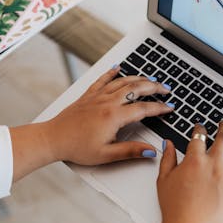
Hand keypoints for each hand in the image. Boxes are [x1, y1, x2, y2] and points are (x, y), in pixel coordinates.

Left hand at [10, 66, 174, 180]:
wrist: (53, 139)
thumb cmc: (76, 148)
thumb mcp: (106, 155)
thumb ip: (131, 151)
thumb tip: (151, 151)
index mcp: (114, 116)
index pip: (143, 108)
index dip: (159, 107)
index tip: (169, 108)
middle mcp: (107, 102)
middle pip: (136, 88)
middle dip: (154, 87)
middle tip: (166, 89)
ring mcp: (98, 96)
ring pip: (123, 81)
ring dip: (139, 78)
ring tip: (151, 79)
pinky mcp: (88, 95)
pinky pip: (103, 79)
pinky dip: (113, 72)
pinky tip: (118, 67)